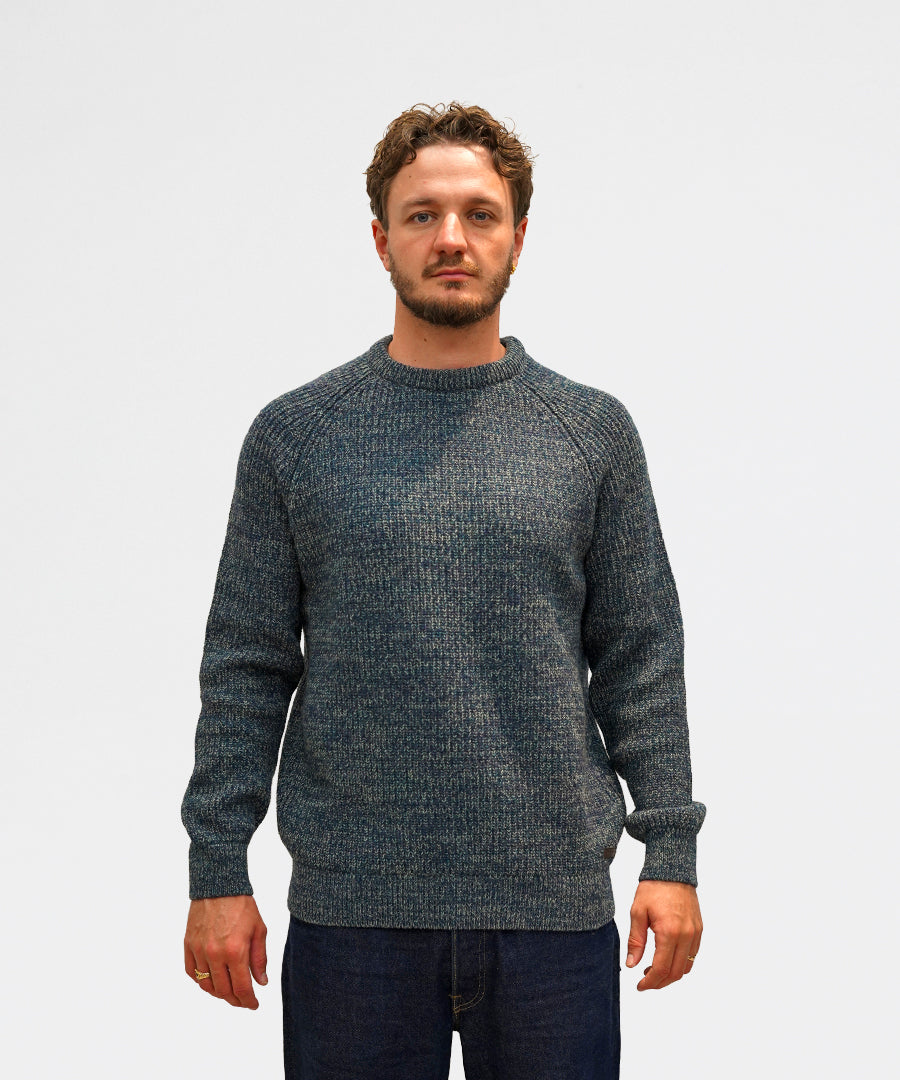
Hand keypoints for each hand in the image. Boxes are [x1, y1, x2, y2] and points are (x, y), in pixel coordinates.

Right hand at [184, 894, 267, 1008]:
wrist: (219, 886)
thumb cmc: (242, 906)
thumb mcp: (259, 930)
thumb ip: (259, 958)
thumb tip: (261, 982)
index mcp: (235, 951)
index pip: (241, 988)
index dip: (248, 1001)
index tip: (254, 1005)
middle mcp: (214, 954)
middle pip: (223, 991)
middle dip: (235, 1000)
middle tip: (243, 1000)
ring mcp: (199, 950)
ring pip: (206, 985)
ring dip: (218, 993)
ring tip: (228, 991)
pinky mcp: (188, 945)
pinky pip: (191, 972)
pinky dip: (201, 981)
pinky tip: (211, 980)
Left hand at [626, 880, 702, 990]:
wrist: (672, 871)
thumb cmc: (653, 888)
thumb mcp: (637, 912)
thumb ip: (635, 941)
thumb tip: (631, 964)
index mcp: (669, 932)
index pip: (661, 968)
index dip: (650, 982)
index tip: (639, 986)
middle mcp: (686, 936)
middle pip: (675, 973)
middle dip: (659, 982)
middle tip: (645, 981)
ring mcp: (695, 933)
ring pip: (686, 967)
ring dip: (671, 974)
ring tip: (653, 969)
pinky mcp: (699, 930)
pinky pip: (692, 955)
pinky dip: (681, 963)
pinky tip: (667, 957)